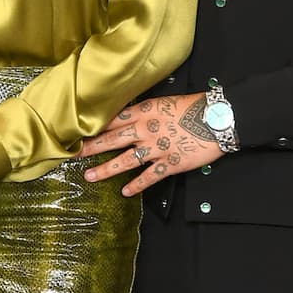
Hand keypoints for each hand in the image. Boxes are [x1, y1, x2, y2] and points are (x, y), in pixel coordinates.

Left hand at [81, 94, 220, 195]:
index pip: (113, 119)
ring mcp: (157, 148)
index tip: (79, 131)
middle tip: (74, 154)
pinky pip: (149, 176)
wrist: (218, 119)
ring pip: (125, 160)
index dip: (95, 126)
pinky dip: (137, 185)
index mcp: (145, 111)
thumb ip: (146, 109)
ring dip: (106, 169)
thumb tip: (131, 114)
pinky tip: (125, 192)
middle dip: (91, 147)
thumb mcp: (165, 100)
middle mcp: (146, 130)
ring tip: (90, 176)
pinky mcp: (170, 163)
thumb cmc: (195, 107)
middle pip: (113, 140)